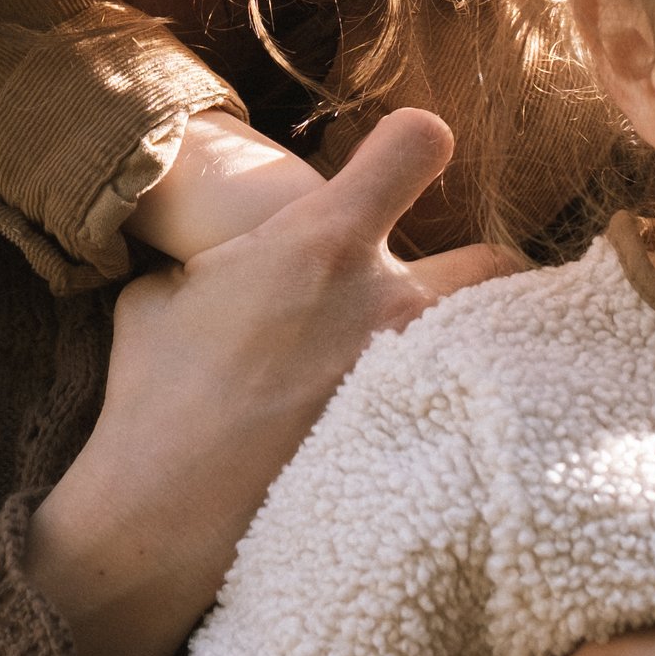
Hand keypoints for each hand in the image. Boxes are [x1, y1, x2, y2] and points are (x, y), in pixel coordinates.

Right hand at [27, 106, 514, 655]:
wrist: (162, 513)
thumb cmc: (153, 397)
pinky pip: (474, 418)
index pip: (419, 143)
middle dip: (477, 277)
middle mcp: (389, 299)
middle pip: (497, 258)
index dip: (410, 148)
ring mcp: (416, 378)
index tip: (394, 172)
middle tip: (430, 305)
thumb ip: (224, 259)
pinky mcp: (424, 447)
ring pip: (500, 345)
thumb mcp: (164, 292)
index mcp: (326, 239)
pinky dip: (460, 420)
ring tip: (438, 378)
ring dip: (477, 351)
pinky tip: (423, 443)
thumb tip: (226, 261)